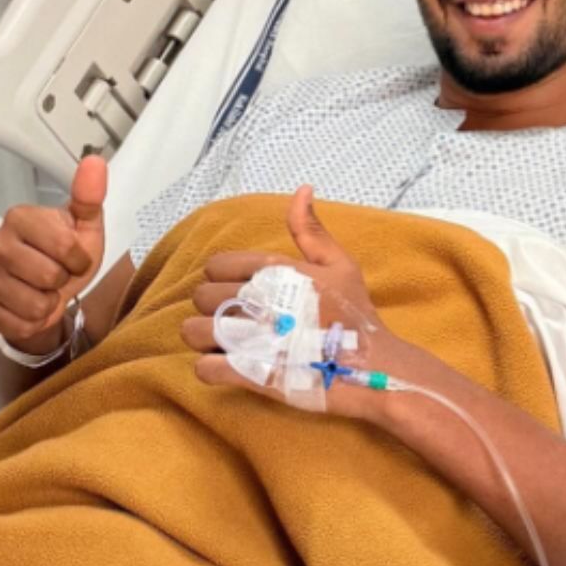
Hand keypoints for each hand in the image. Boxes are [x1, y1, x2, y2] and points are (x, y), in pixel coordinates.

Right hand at [0, 155, 107, 353]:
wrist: (43, 291)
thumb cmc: (64, 257)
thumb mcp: (85, 226)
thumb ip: (90, 196)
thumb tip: (94, 162)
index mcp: (20, 217)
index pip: (65, 247)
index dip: (79, 260)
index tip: (74, 257)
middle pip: (50, 277)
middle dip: (62, 282)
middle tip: (56, 275)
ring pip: (36, 305)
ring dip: (49, 303)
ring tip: (43, 290)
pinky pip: (21, 324)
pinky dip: (34, 322)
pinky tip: (30, 306)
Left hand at [181, 185, 410, 420]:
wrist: (372, 367)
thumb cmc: (355, 315)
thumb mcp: (340, 263)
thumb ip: (311, 229)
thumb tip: (302, 190)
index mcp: (276, 272)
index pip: (215, 265)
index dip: (221, 278)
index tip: (239, 291)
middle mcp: (261, 301)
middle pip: (201, 297)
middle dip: (211, 308)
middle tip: (234, 318)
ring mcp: (255, 338)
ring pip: (193, 331)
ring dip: (203, 337)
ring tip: (223, 343)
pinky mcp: (252, 374)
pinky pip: (204, 368)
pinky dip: (209, 368)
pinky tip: (225, 366)